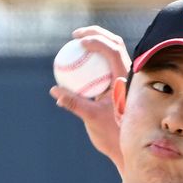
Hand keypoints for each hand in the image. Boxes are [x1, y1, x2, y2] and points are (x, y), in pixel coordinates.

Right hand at [49, 26, 129, 171]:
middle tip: (76, 36)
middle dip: (95, 34)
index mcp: (125, 80)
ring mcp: (126, 79)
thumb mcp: (91, 118)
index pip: (113, 50)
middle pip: (114, 43)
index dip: (96, 41)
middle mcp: (128, 75)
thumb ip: (73, 103)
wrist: (126, 148)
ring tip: (77, 43)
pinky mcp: (121, 84)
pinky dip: (95, 59)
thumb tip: (54, 91)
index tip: (79, 41)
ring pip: (113, 51)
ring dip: (96, 42)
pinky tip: (80, 62)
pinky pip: (107, 64)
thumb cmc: (111, 135)